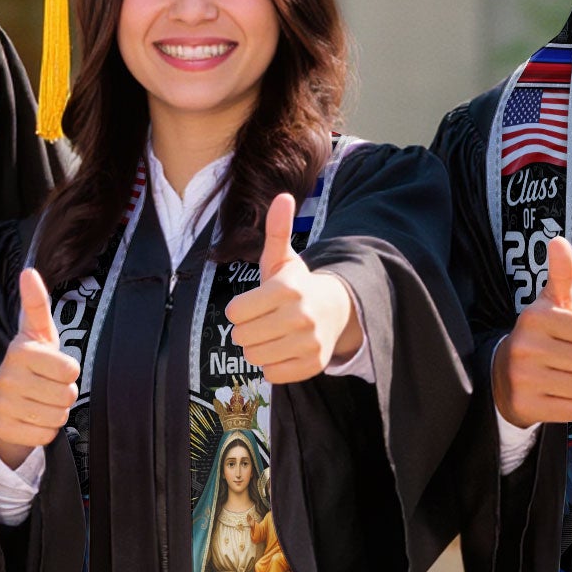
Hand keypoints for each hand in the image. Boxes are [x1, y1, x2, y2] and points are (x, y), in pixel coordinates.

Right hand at [0, 267, 78, 467]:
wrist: (1, 402)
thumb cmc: (30, 363)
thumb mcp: (36, 333)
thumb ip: (36, 304)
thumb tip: (29, 271)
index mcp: (19, 351)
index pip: (70, 369)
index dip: (69, 371)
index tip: (54, 366)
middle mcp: (8, 377)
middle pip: (66, 395)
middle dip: (64, 393)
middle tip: (48, 387)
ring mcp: (4, 405)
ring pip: (58, 416)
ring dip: (56, 412)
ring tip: (41, 402)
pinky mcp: (5, 429)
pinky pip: (46, 435)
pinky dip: (45, 430)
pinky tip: (32, 418)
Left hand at [224, 193, 359, 383]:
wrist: (335, 310)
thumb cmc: (297, 284)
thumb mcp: (283, 258)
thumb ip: (277, 230)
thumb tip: (283, 196)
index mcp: (288, 289)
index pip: (235, 312)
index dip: (238, 310)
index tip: (252, 305)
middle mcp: (301, 317)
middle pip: (242, 337)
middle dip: (246, 330)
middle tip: (261, 321)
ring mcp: (309, 343)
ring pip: (255, 357)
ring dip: (257, 348)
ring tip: (271, 335)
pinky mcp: (313, 365)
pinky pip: (272, 374)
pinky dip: (272, 365)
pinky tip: (282, 349)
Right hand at [492, 235, 571, 425]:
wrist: (502, 377)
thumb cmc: (540, 336)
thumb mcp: (550, 304)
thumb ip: (561, 274)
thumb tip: (558, 240)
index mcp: (534, 317)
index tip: (571, 337)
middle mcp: (525, 346)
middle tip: (565, 360)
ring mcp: (523, 378)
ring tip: (560, 377)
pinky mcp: (526, 406)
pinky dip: (570, 405)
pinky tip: (553, 395)